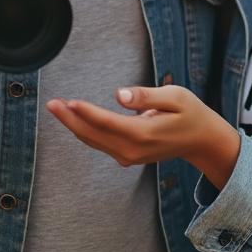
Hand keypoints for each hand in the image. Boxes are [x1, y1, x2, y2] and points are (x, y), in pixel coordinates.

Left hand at [47, 85, 241, 188]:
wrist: (201, 141)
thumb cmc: (190, 113)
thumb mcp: (176, 97)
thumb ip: (147, 96)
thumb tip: (119, 95)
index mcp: (144, 133)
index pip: (107, 123)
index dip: (86, 113)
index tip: (68, 102)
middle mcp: (132, 149)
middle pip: (93, 135)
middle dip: (70, 119)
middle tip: (51, 104)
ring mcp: (129, 156)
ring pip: (93, 141)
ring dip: (74, 125)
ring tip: (56, 107)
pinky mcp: (127, 156)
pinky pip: (100, 143)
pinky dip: (85, 131)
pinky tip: (74, 118)